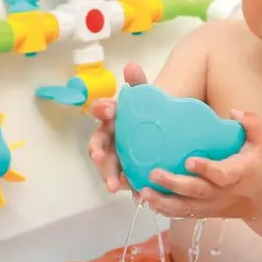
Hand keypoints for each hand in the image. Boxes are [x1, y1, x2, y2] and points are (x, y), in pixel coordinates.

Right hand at [87, 62, 147, 193]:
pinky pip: (128, 181)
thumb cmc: (151, 113)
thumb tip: (131, 66)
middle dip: (97, 152)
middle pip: (100, 145)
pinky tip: (139, 195)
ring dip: (109, 176)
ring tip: (114, 186)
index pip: (102, 112)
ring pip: (109, 167)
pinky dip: (133, 189)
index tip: (108, 111)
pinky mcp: (129, 173)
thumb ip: (138, 83)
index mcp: (113, 118)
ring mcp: (118, 157)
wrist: (164, 131)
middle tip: (97, 156)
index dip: (102, 110)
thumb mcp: (146, 97)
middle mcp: (111, 138)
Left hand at [140, 110, 261, 219]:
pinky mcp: (203, 212)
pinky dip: (164, 210)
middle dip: (174, 184)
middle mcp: (222, 193)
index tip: (189, 161)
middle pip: (196, 192)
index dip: (206, 169)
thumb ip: (251, 124)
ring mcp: (211, 205)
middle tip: (153, 174)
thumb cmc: (259, 166)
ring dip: (163, 202)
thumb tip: (234, 112)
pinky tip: (146, 201)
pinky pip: (182, 213)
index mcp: (238, 174)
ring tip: (144, 192)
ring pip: (185, 207)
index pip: (222, 174)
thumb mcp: (261, 143)